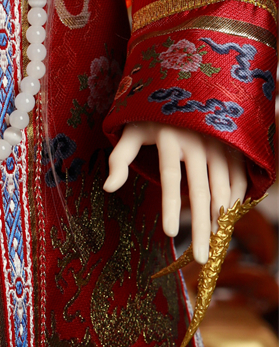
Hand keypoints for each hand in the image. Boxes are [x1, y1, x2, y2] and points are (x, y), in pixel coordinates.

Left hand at [103, 122, 246, 263]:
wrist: (182, 89)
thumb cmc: (151, 114)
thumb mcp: (131, 130)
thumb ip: (120, 158)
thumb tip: (108, 188)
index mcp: (169, 137)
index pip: (170, 177)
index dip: (169, 206)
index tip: (169, 234)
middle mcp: (197, 140)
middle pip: (201, 190)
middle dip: (201, 227)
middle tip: (201, 257)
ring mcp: (218, 143)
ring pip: (224, 187)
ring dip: (220, 217)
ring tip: (213, 243)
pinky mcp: (231, 146)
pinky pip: (238, 178)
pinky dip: (235, 201)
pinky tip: (227, 219)